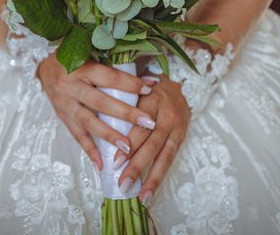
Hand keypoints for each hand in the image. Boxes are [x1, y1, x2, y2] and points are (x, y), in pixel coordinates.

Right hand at [37, 54, 157, 170]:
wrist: (43, 66)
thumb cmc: (74, 59)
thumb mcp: (93, 57)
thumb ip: (116, 69)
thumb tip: (150, 80)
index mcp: (83, 68)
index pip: (110, 77)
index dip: (130, 84)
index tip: (150, 89)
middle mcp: (72, 86)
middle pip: (101, 102)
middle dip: (126, 113)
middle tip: (148, 123)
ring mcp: (65, 103)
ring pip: (88, 122)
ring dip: (109, 136)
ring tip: (127, 148)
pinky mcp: (62, 116)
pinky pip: (76, 135)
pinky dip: (89, 150)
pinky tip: (101, 164)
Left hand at [114, 71, 189, 204]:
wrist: (179, 83)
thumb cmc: (148, 87)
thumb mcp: (135, 88)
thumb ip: (121, 102)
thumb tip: (97, 121)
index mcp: (152, 100)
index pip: (140, 125)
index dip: (129, 145)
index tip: (115, 162)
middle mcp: (167, 115)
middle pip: (152, 144)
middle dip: (138, 166)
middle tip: (123, 183)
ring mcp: (177, 128)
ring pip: (165, 156)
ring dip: (153, 178)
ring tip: (143, 197)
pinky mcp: (182, 137)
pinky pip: (171, 159)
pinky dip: (161, 176)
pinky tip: (151, 191)